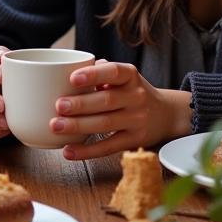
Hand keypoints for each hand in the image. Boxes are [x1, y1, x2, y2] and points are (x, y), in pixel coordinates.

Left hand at [51, 60, 192, 158]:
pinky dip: (87, 150)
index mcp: (130, 75)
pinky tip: (68, 151)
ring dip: (78, 126)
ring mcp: (137, 119)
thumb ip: (98, 71)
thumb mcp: (122, 76)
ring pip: (105, 124)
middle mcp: (136, 96)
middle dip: (80, 104)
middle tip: (58, 106)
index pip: (113, 72)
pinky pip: (108, 146)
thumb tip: (66, 71)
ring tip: (56, 126)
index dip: (93, 74)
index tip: (73, 78)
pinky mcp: (134, 140)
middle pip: (106, 100)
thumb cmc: (130, 92)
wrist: (165, 115)